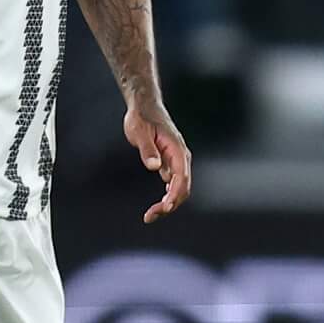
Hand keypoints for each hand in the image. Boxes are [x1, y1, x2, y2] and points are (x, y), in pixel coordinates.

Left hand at [124, 106, 191, 222]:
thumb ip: (147, 149)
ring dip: (168, 203)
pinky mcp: (170, 163)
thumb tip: (155, 167)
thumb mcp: (140, 132)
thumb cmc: (142, 118)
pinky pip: (174, 184)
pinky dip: (167, 197)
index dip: (174, 195)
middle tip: (150, 216)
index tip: (164, 208)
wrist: (144, 106)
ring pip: (179, 188)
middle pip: (183, 187)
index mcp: (177, 150)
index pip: (181, 177)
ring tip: (150, 215)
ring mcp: (177, 161)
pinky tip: (156, 206)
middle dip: (170, 204)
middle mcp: (181, 158)